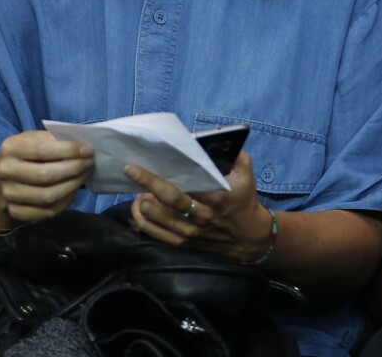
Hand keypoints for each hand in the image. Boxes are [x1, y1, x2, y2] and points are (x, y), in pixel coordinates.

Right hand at [0, 131, 94, 228]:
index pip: (43, 149)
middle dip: (74, 169)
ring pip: (48, 196)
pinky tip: (73, 190)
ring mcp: (9, 195)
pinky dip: (65, 201)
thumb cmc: (22, 156)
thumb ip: (51, 140)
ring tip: (84, 175)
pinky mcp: (16, 212)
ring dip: (72, 185)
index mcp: (10, 148)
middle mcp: (6, 171)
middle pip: (46, 175)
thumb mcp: (31, 140)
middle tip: (90, 163)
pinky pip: (47, 211)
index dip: (68, 151)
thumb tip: (80, 146)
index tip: (87, 150)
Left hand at [125, 152, 272, 262]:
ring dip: (143, 205)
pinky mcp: (185, 243)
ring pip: (159, 221)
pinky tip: (139, 209)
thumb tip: (214, 139)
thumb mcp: (245, 173)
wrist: (251, 238)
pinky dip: (144, 223)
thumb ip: (234, 153)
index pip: (186, 185)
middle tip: (130, 170)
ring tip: (137, 191)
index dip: (164, 176)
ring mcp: (191, 232)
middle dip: (148, 184)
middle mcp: (202, 216)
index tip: (147, 162)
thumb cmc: (244, 200)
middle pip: (170, 201)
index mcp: (216, 197)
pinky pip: (158, 236)